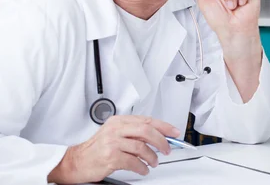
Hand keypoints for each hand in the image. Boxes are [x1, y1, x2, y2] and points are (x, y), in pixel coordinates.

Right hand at [47, 116, 179, 183]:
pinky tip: (143, 169)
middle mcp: (115, 129)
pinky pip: (133, 162)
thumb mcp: (115, 134)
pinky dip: (142, 167)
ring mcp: (112, 142)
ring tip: (154, 162)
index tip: (174, 132)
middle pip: (146, 130)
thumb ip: (134, 133)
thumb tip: (158, 136)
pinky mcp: (110, 156)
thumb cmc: (96, 149)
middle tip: (167, 149)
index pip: (147, 120)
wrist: (76, 162)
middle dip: (161, 140)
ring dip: (152, 157)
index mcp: (118, 121)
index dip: (164, 126)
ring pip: (141, 147)